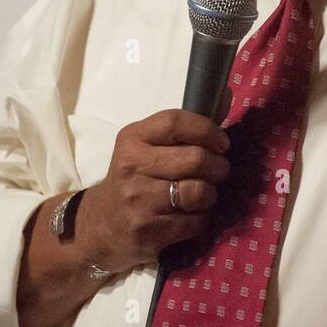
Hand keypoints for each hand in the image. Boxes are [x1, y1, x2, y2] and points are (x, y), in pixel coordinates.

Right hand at [75, 107, 231, 273]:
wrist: (100, 226)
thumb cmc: (133, 179)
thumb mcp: (144, 148)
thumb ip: (180, 129)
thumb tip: (226, 95)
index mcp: (132, 139)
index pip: (175, 122)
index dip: (207, 129)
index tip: (222, 142)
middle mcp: (132, 166)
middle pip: (195, 159)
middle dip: (218, 166)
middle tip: (219, 171)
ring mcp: (138, 200)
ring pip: (198, 192)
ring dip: (211, 194)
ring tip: (203, 194)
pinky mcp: (148, 231)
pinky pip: (194, 222)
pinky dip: (201, 218)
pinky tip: (191, 215)